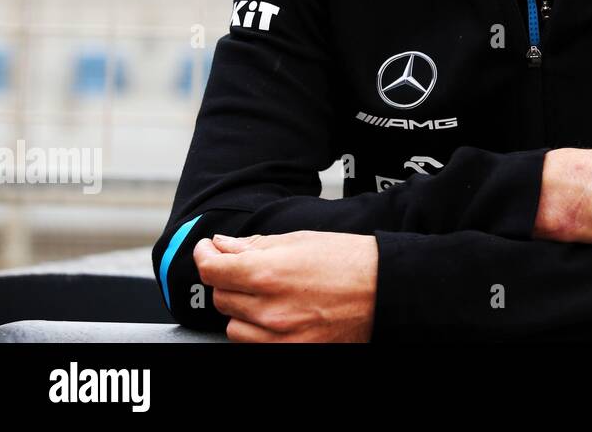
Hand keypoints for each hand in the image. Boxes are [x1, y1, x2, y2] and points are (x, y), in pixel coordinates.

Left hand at [192, 230, 377, 341]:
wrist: (387, 290)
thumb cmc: (351, 261)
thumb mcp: (301, 240)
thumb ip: (256, 245)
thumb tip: (223, 246)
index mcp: (269, 272)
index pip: (212, 269)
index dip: (204, 256)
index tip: (207, 251)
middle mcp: (269, 308)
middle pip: (221, 297)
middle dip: (228, 280)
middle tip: (246, 269)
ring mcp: (279, 336)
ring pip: (232, 326)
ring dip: (241, 309)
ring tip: (268, 295)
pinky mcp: (291, 351)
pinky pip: (252, 345)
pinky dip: (256, 331)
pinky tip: (275, 315)